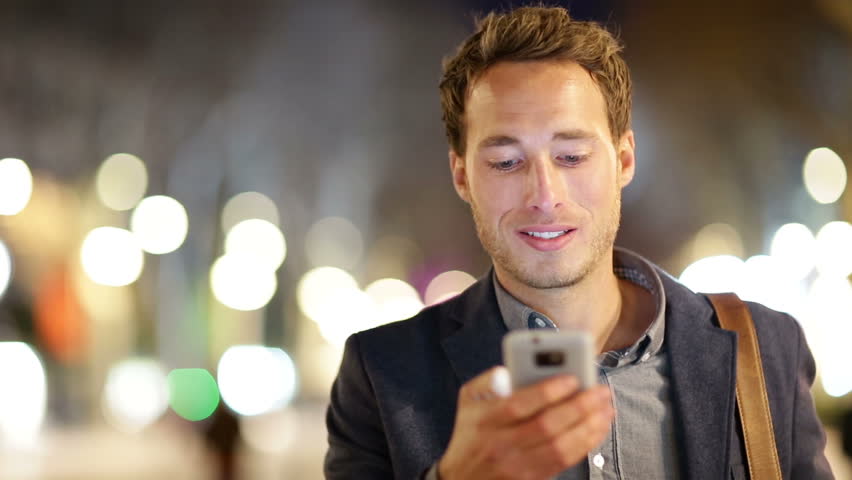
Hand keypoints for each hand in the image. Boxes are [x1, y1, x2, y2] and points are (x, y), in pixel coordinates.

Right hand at [437, 366, 613, 479]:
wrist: (462, 477)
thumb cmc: (471, 432)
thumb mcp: (468, 399)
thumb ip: (488, 379)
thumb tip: (513, 369)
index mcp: (486, 420)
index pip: (520, 405)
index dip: (549, 391)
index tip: (572, 377)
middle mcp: (502, 444)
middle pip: (547, 426)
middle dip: (579, 406)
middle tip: (600, 391)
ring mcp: (518, 465)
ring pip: (561, 446)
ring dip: (589, 426)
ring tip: (606, 408)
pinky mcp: (532, 478)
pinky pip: (564, 461)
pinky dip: (585, 443)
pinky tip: (597, 428)